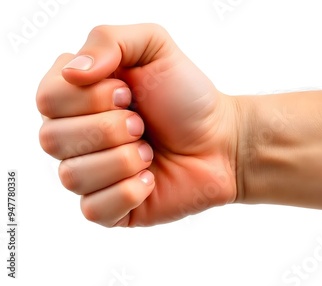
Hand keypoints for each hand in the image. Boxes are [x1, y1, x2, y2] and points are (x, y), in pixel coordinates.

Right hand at [37, 24, 238, 226]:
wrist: (223, 141)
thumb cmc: (187, 96)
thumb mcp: (154, 46)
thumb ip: (107, 39)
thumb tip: (70, 72)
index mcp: (76, 97)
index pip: (46, 99)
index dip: (90, 97)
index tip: (128, 93)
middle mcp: (76, 136)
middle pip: (51, 140)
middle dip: (110, 128)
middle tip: (142, 123)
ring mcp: (91, 175)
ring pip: (71, 176)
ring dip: (124, 159)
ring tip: (150, 151)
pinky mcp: (109, 209)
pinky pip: (94, 210)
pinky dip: (129, 192)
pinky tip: (151, 179)